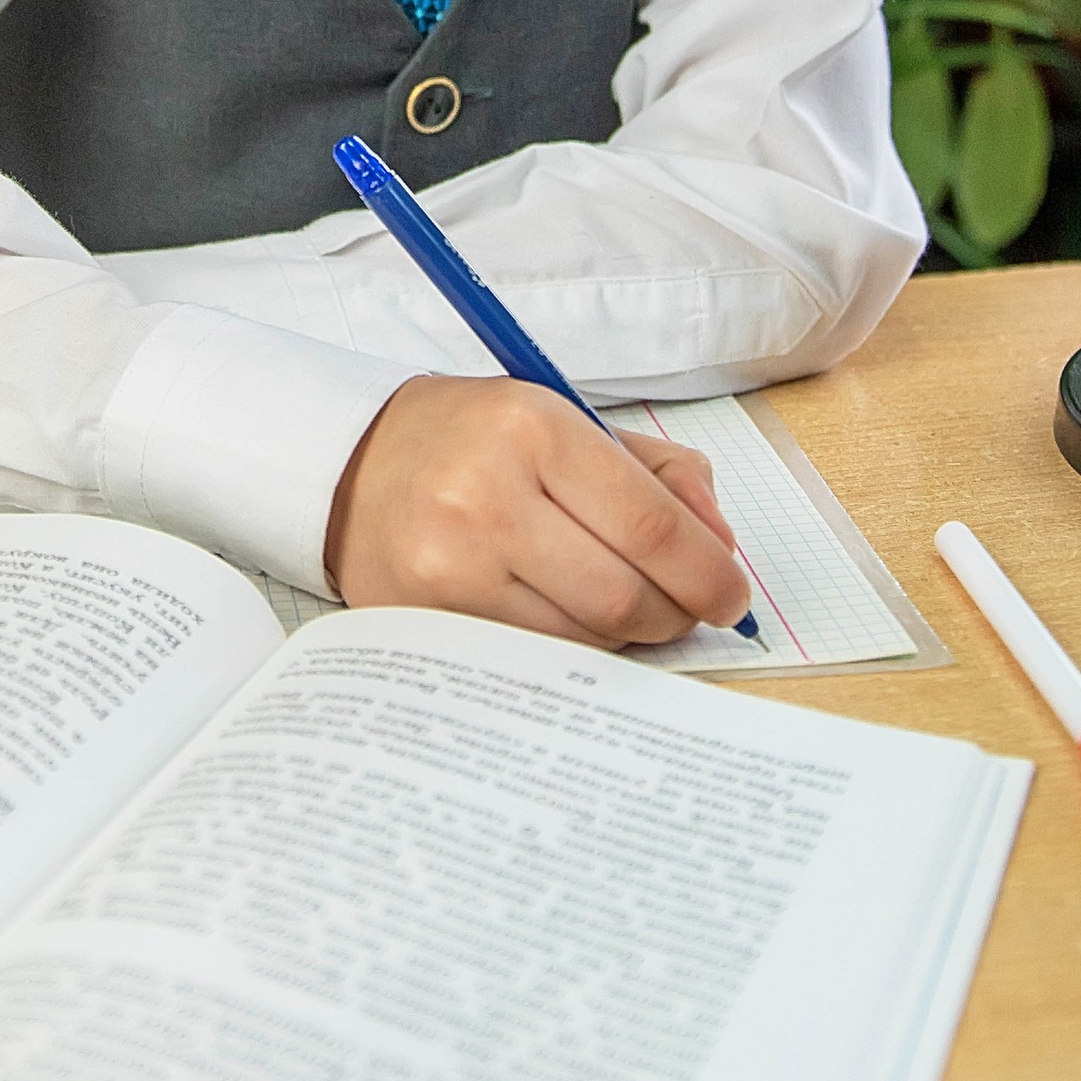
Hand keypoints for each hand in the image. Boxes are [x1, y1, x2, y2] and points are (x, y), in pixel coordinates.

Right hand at [323, 377, 749, 644]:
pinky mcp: (427, 621)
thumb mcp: (564, 422)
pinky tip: (566, 620)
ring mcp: (450, 567)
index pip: (650, 523)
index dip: (708, 571)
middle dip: (675, 612)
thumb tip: (721, 543)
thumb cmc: (472, 441)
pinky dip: (569, 650)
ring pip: (583, 638)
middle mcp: (486, 498)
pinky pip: (533, 658)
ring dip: (623, 634)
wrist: (349, 465)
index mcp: (532, 428)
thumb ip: (656, 473)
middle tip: (685, 609)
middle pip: (624, 594)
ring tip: (617, 606)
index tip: (731, 593)